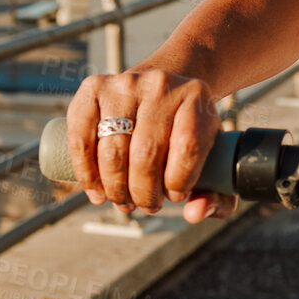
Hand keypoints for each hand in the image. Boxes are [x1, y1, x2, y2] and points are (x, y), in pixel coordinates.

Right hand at [65, 69, 237, 224]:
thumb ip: (218, 195)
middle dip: (144, 193)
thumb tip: (193, 214)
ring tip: (124, 201)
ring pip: (113, 152)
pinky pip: (81, 139)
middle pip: (146, 154)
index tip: (176, 195)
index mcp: (197, 98)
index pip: (187, 147)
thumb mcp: (213, 158)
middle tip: (146, 204)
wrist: (163, 91)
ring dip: (115, 189)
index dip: (179, 182)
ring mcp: (124, 84)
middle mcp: (161, 85)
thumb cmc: (188, 133)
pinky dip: (86, 174)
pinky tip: (97, 191)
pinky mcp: (93, 88)